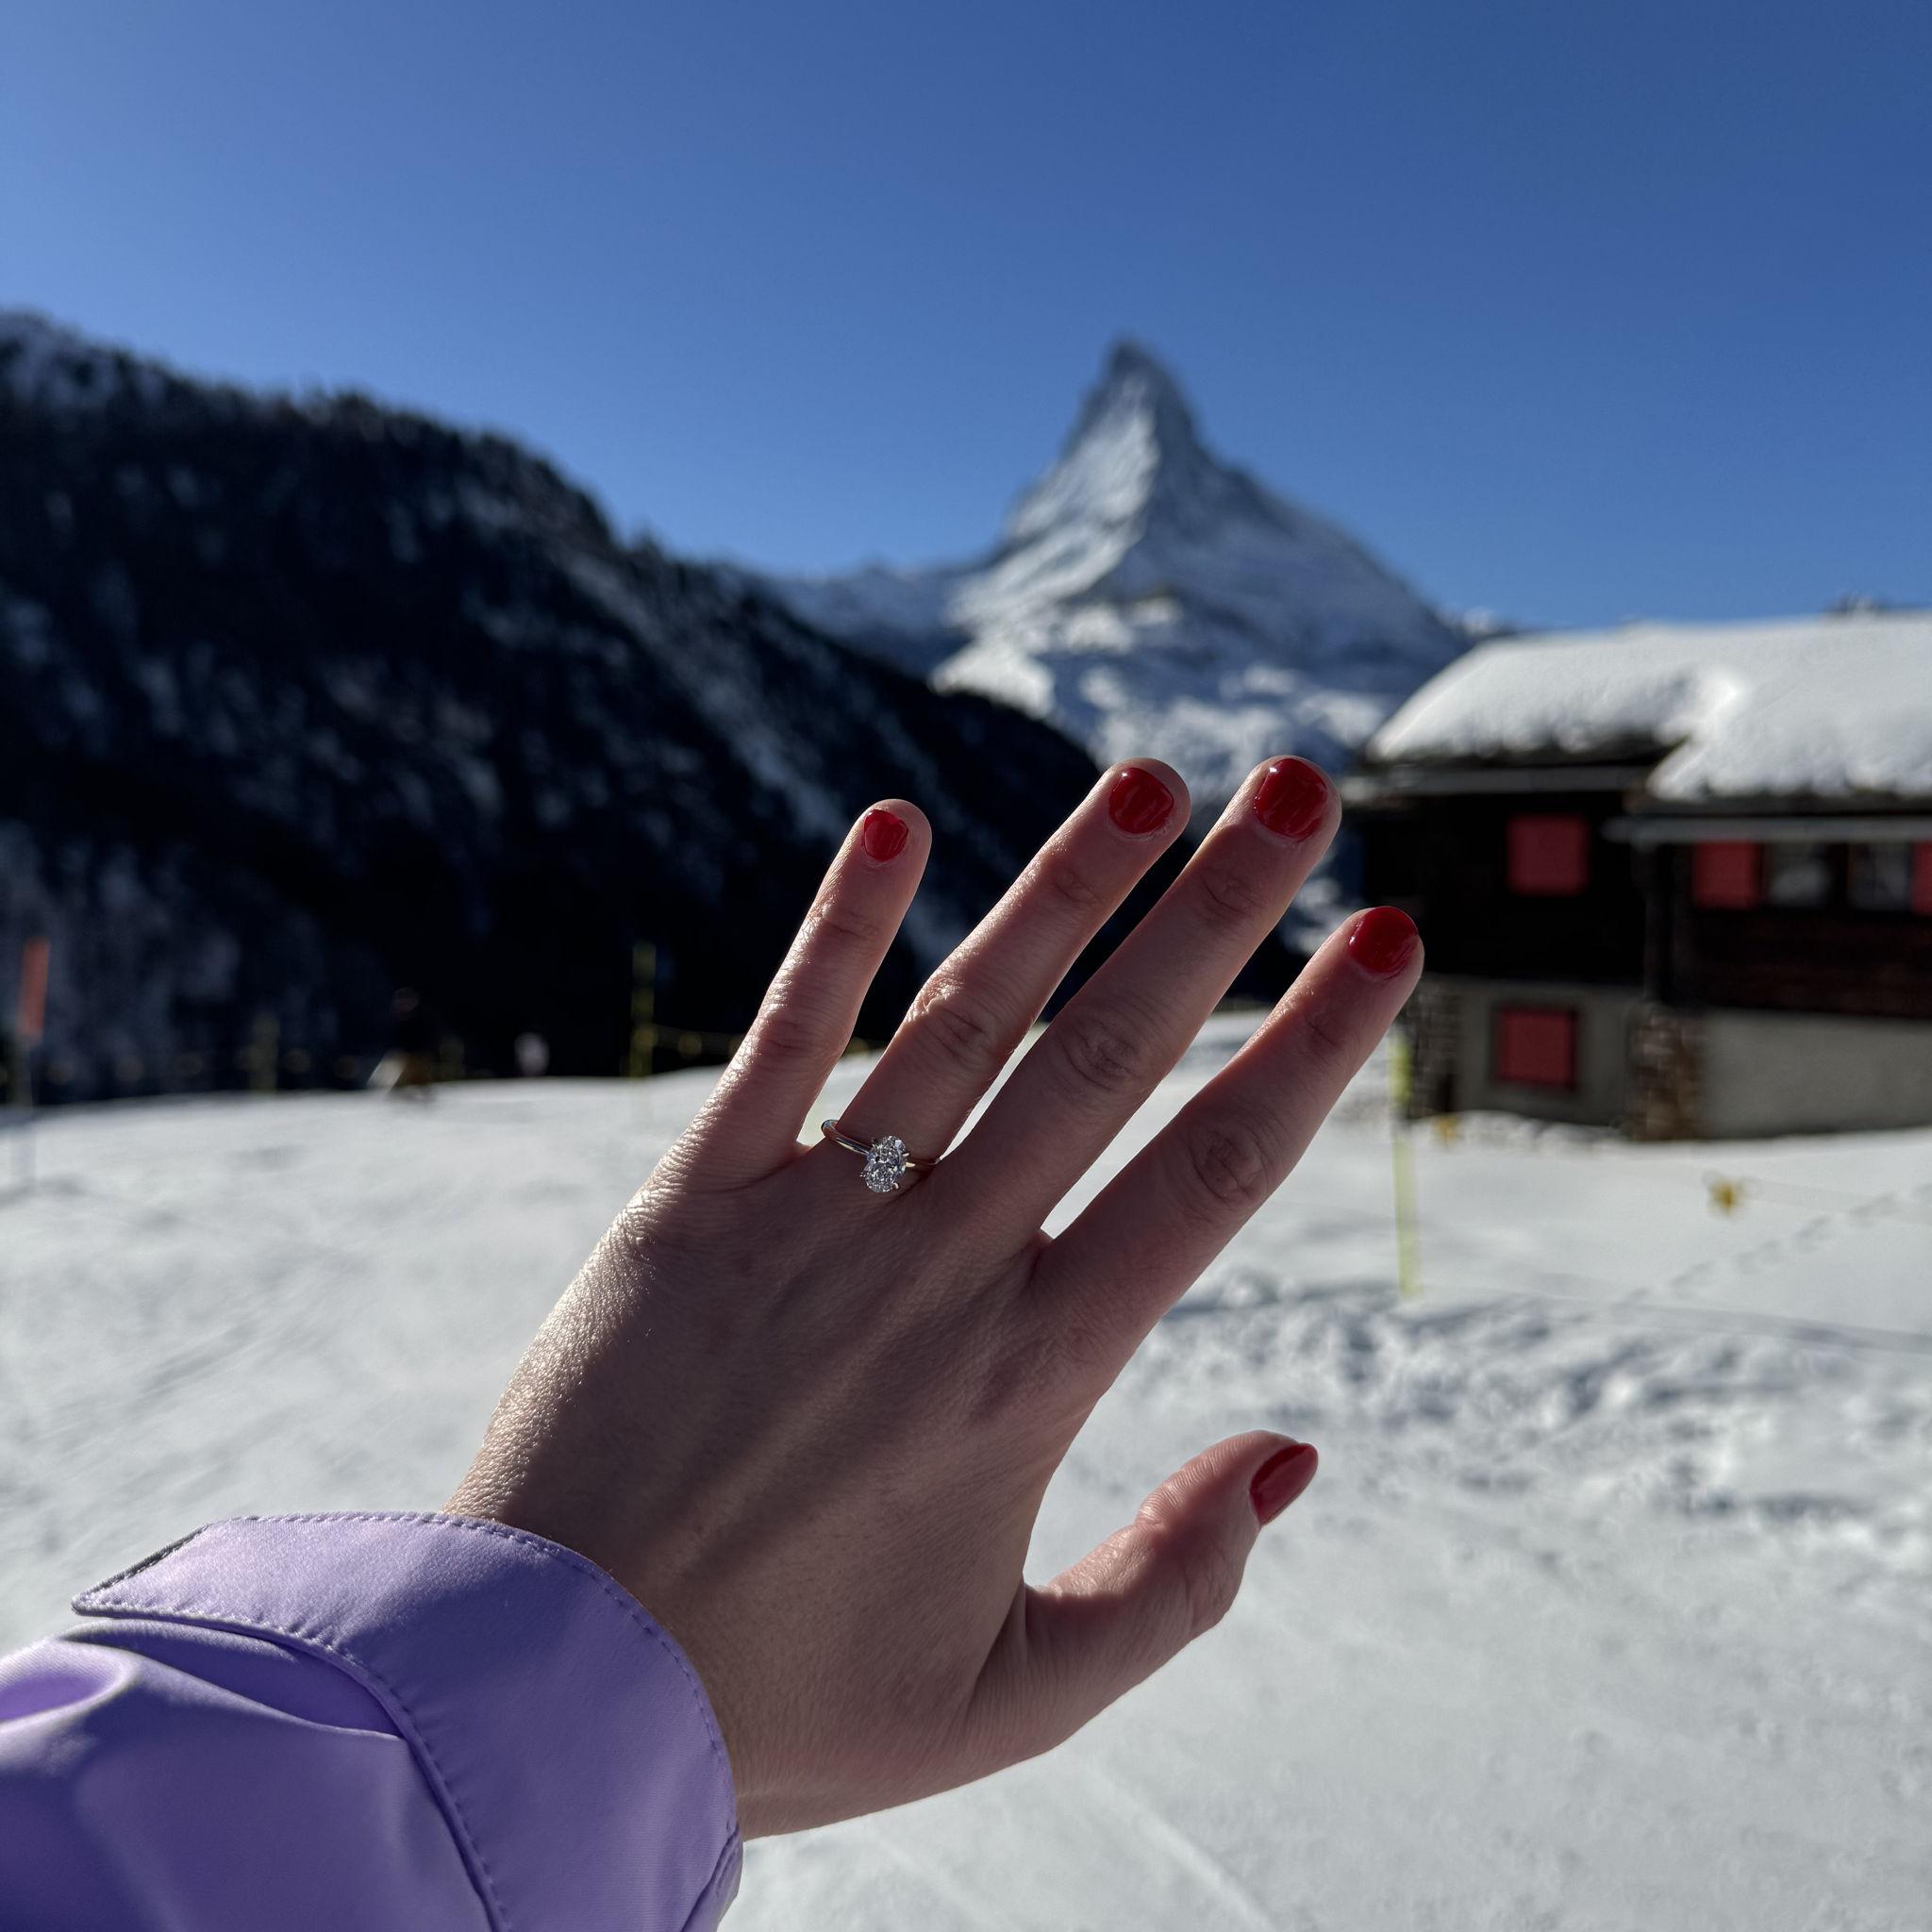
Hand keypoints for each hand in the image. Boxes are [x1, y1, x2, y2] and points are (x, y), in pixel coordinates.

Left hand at [447, 756, 1421, 1835]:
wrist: (549, 1696)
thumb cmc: (784, 1706)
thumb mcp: (1014, 1699)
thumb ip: (1172, 1584)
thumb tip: (1295, 1454)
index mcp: (1033, 1379)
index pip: (1210, 1177)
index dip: (1311, 1047)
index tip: (1385, 938)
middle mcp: (939, 1272)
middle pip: (1108, 1059)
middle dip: (1218, 917)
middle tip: (1301, 793)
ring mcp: (811, 1222)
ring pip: (966, 1023)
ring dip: (1064, 891)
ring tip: (1153, 780)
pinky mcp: (691, 1205)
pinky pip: (777, 1042)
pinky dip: (837, 932)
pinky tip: (893, 824)